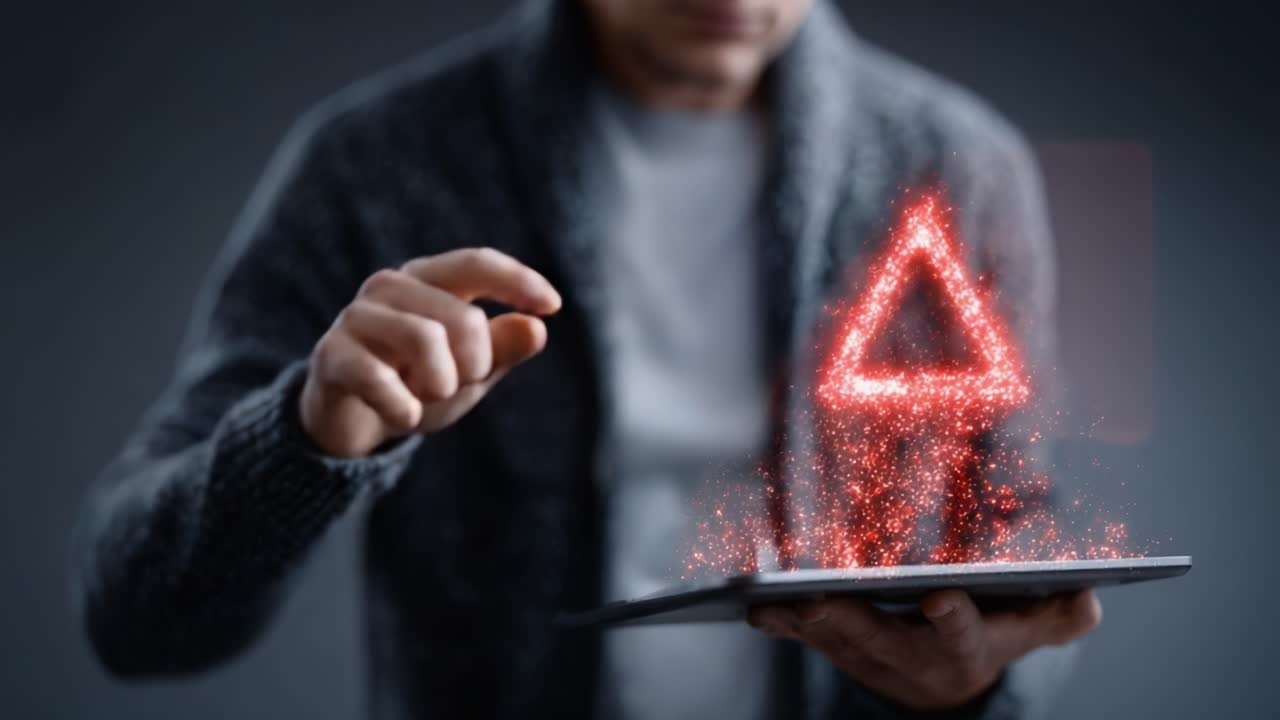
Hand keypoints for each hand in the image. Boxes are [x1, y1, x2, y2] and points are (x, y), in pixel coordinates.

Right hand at [300, 247, 560, 456]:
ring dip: (442, 384)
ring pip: (425, 339)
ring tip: (427, 398)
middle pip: (463, 316)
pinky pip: (379, 376)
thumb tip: (537, 327)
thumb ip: (503, 348)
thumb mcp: (472, 372)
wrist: (354, 425)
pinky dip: (403, 406)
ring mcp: (356, 316)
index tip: (553, 306)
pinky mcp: (331, 353)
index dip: (517, 280)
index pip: (476, 263)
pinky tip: (406, 417)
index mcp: (429, 279)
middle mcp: (391, 286)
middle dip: (477, 363)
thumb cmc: (419, 385)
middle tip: (459, 385)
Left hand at [748, 589, 1101, 711]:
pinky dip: (778, 624)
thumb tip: (1089, 596)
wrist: (941, 686)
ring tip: (768, 602)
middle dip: (848, 621)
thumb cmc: (986, 640)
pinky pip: (804, 637)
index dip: (952, 617)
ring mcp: (868, 655)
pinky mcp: (836, 647)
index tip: (939, 596)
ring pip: (832, 640)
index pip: (960, 635)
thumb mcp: (1028, 630)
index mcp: (962, 648)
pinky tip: (752, 608)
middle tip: (816, 599)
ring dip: (799, 624)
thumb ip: (1059, 616)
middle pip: (878, 640)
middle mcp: (910, 657)